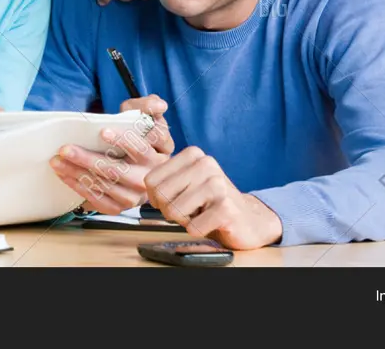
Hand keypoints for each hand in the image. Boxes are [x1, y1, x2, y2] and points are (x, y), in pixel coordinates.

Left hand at [50, 94, 174, 214]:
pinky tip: (65, 175)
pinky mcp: (120, 207)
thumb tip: (159, 104)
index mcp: (156, 157)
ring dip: (77, 172)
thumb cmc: (136, 138)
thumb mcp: (143, 119)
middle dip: (88, 159)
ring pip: (104, 185)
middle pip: (117, 170)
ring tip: (58, 161)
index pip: (142, 149)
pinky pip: (98, 199)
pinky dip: (79, 187)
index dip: (124, 141)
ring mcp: (134, 196)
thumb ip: (148, 107)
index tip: (103, 131)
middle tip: (66, 149)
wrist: (137, 168)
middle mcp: (146, 179)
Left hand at [144, 146, 283, 249]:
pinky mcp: (227, 208)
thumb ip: (163, 181)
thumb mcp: (185, 185)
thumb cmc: (210, 203)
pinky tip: (212, 223)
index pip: (151, 180)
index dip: (156, 198)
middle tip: (188, 210)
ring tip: (202, 214)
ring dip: (185, 221)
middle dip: (169, 211)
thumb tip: (135, 186)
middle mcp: (206, 164)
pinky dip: (198, 231)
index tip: (173, 199)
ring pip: (175, 212)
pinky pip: (193, 228)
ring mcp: (218, 184)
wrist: (248, 219)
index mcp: (192, 154)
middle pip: (161, 196)